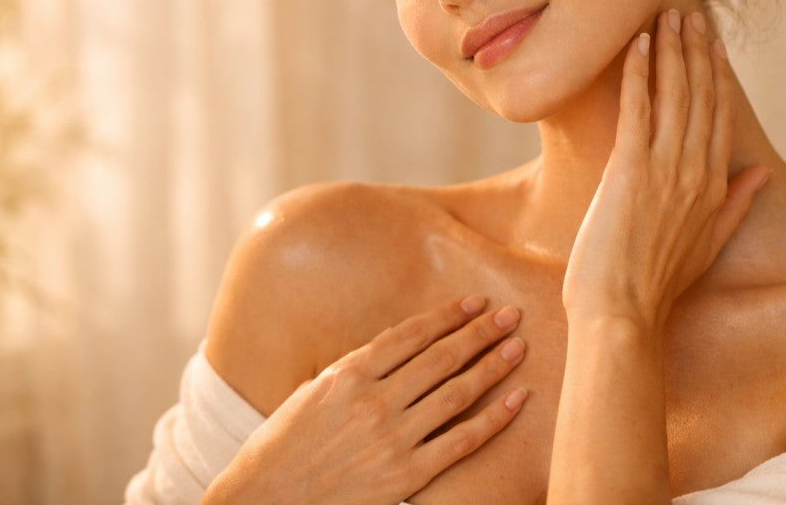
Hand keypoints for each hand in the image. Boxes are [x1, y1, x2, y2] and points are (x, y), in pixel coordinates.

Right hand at [202, 296, 527, 504]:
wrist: (267, 498)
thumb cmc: (286, 443)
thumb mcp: (315, 390)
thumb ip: (359, 368)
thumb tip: (403, 344)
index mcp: (348, 374)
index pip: (411, 335)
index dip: (448, 315)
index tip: (475, 301)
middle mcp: (373, 401)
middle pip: (441, 357)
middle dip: (480, 332)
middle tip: (509, 314)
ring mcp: (391, 439)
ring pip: (457, 393)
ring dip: (493, 365)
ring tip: (518, 346)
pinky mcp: (406, 474)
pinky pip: (462, 441)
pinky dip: (494, 418)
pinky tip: (516, 398)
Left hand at [562, 10, 769, 329]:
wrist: (623, 314)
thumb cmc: (657, 284)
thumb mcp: (709, 244)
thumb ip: (736, 204)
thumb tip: (760, 175)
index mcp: (712, 186)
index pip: (717, 118)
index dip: (715, 77)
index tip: (711, 46)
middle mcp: (694, 170)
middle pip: (699, 98)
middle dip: (694, 53)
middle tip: (687, 16)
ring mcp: (664, 169)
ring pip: (673, 96)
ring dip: (670, 52)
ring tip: (666, 18)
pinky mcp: (629, 170)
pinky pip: (637, 110)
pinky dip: (639, 74)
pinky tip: (638, 46)